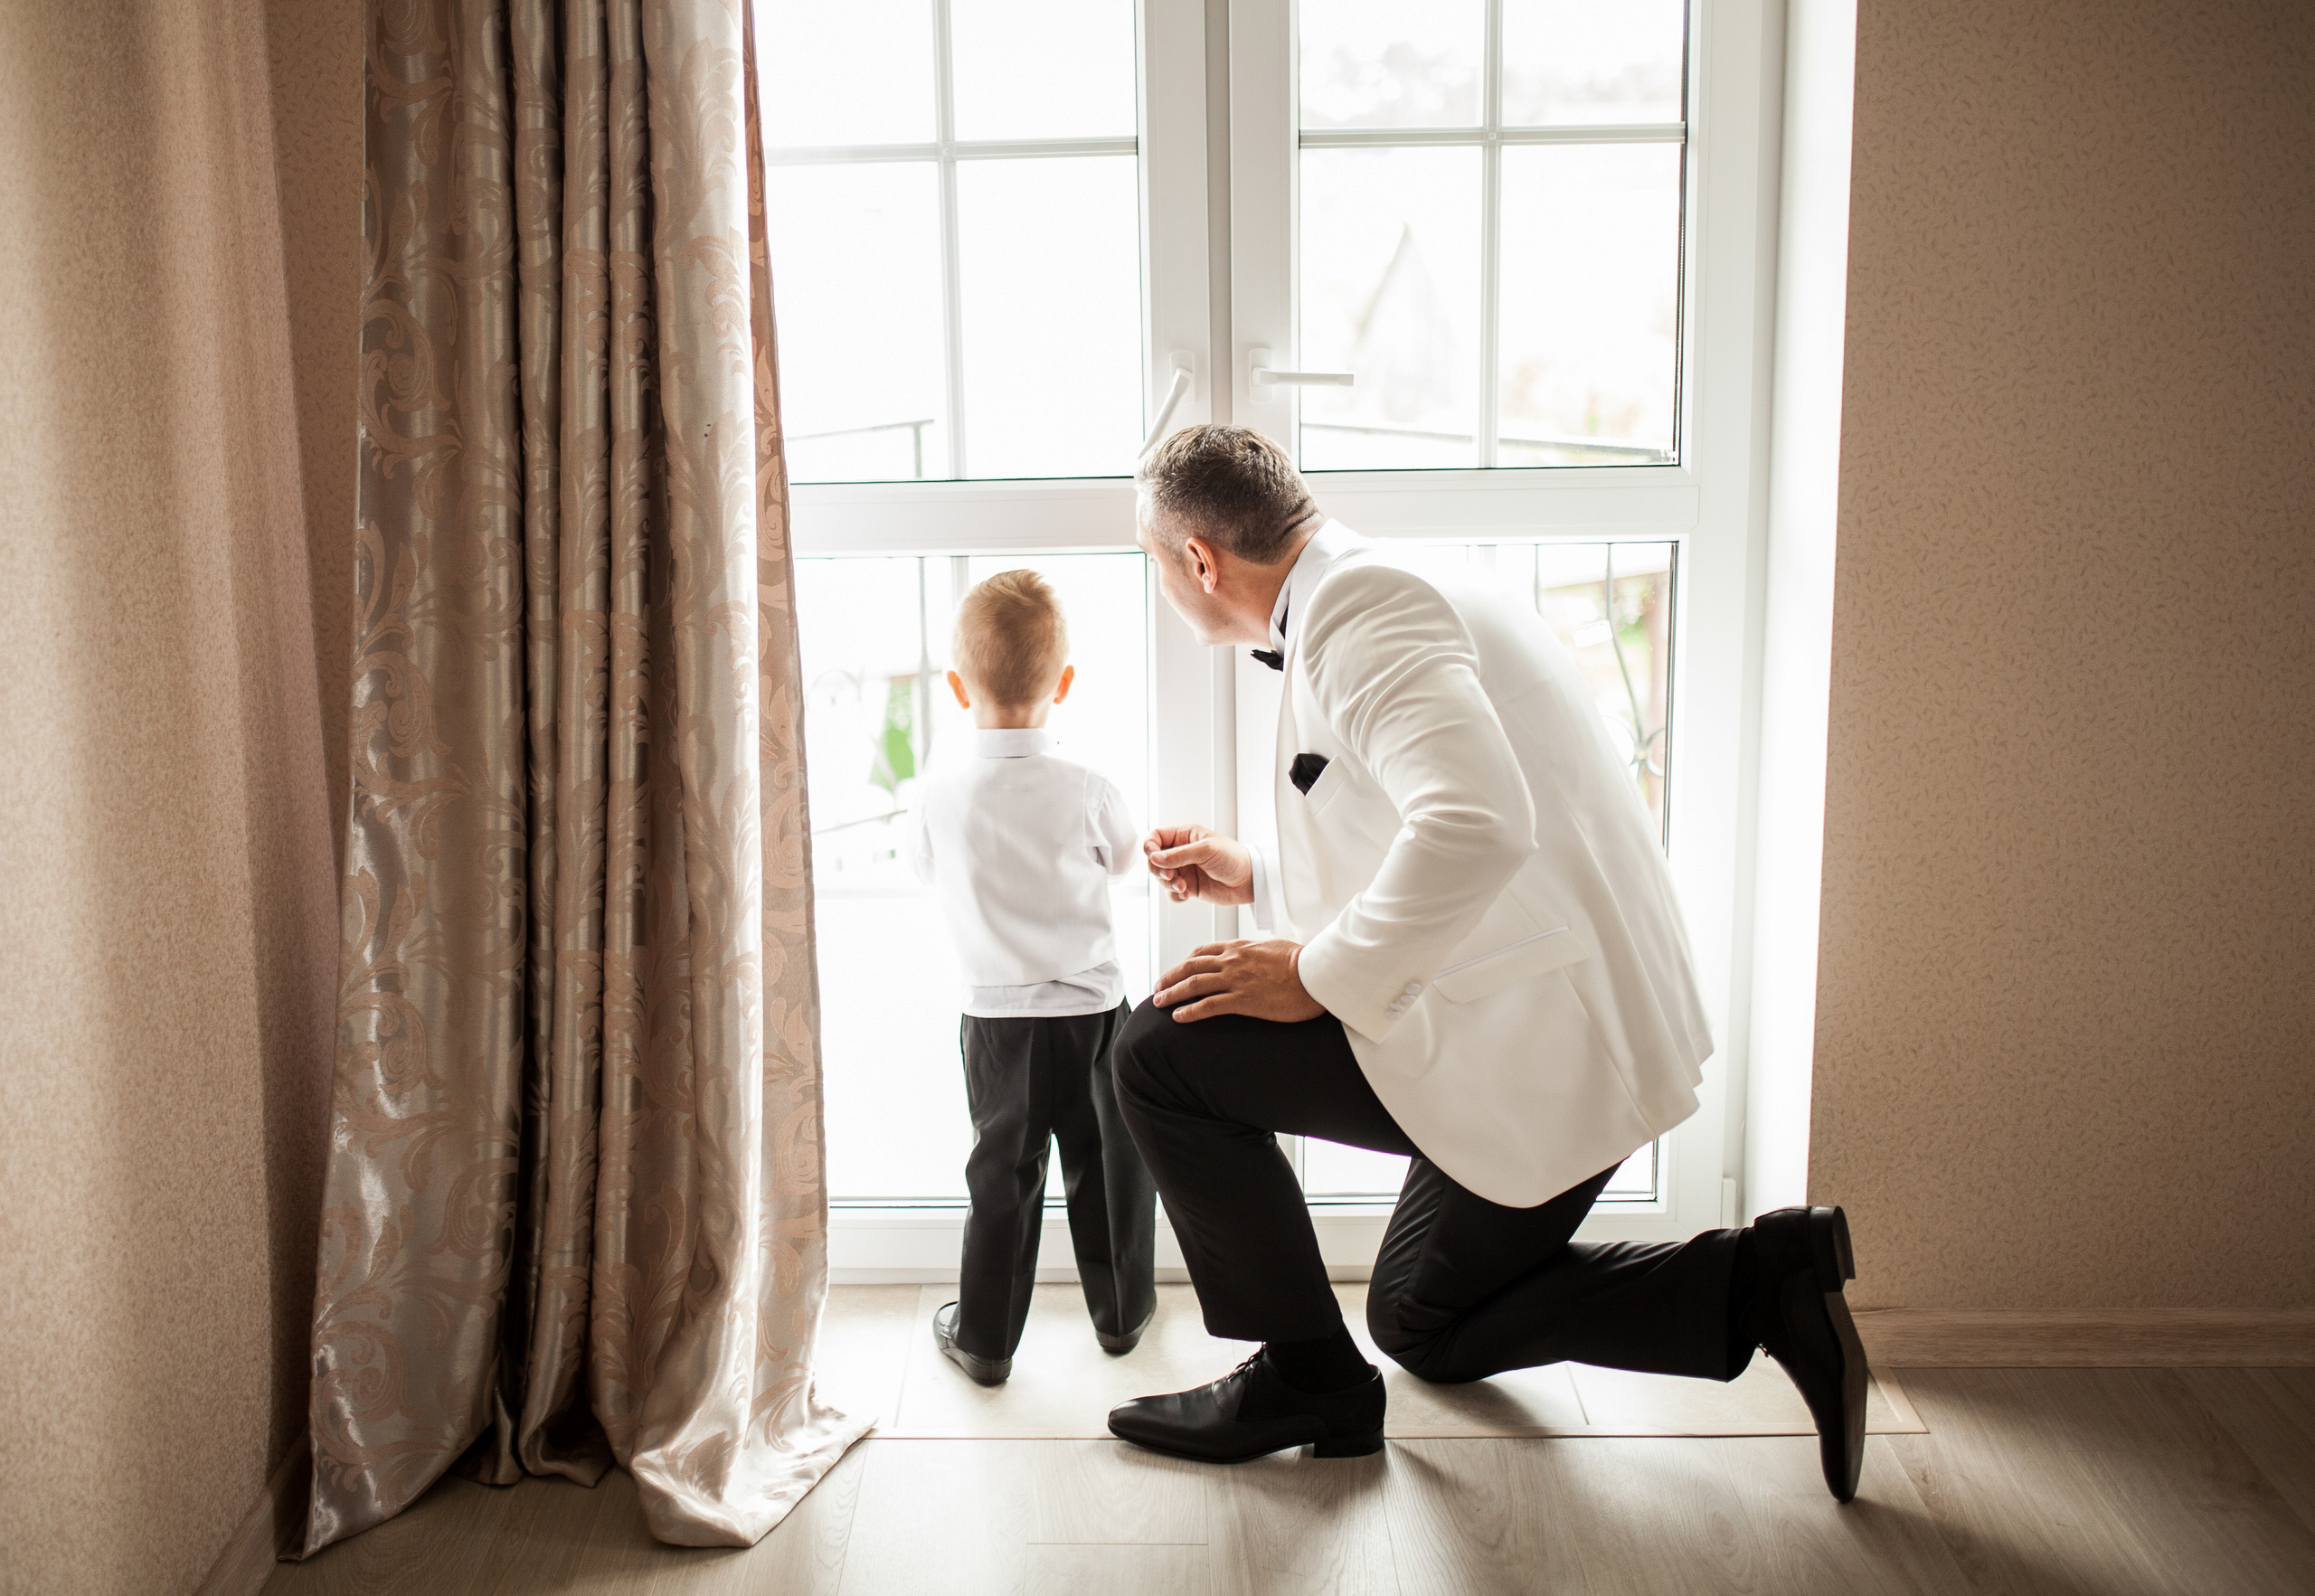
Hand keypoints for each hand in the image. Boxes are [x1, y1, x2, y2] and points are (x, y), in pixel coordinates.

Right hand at [1143, 825, 1253, 905]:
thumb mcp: (1206, 850)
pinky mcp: (1190, 886)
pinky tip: (1186, 895)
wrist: (1250, 880)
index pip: (1156, 837)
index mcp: (1185, 836)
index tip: (1154, 857)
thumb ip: (1179, 854)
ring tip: (1183, 886)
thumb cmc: (1233, 858)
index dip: (1150, 846)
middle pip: (1155, 859)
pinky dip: (1175, 895)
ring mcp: (1185, 869)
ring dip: (1168, 884)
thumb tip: (1155, 858)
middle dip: (1158, 869)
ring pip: (1162, 877)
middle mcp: (1182, 852)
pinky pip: (1172, 892)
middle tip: (1171, 875)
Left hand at [1153, 939, 1324, 1023]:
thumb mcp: (1277, 946)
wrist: (1315, 974)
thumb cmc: (1303, 960)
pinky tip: (1178, 1017)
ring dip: (1172, 993)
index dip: (1185, 962)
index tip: (1177, 970)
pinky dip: (1189, 1011)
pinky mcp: (1242, 1000)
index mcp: (1239, 947)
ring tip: (1158, 1003)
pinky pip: (1208, 1006)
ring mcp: (1235, 980)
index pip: (1203, 951)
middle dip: (1170, 977)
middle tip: (1158, 988)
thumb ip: (1261, 950)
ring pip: (1193, 984)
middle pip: (1191, 966)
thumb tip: (1260, 952)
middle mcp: (1232, 960)